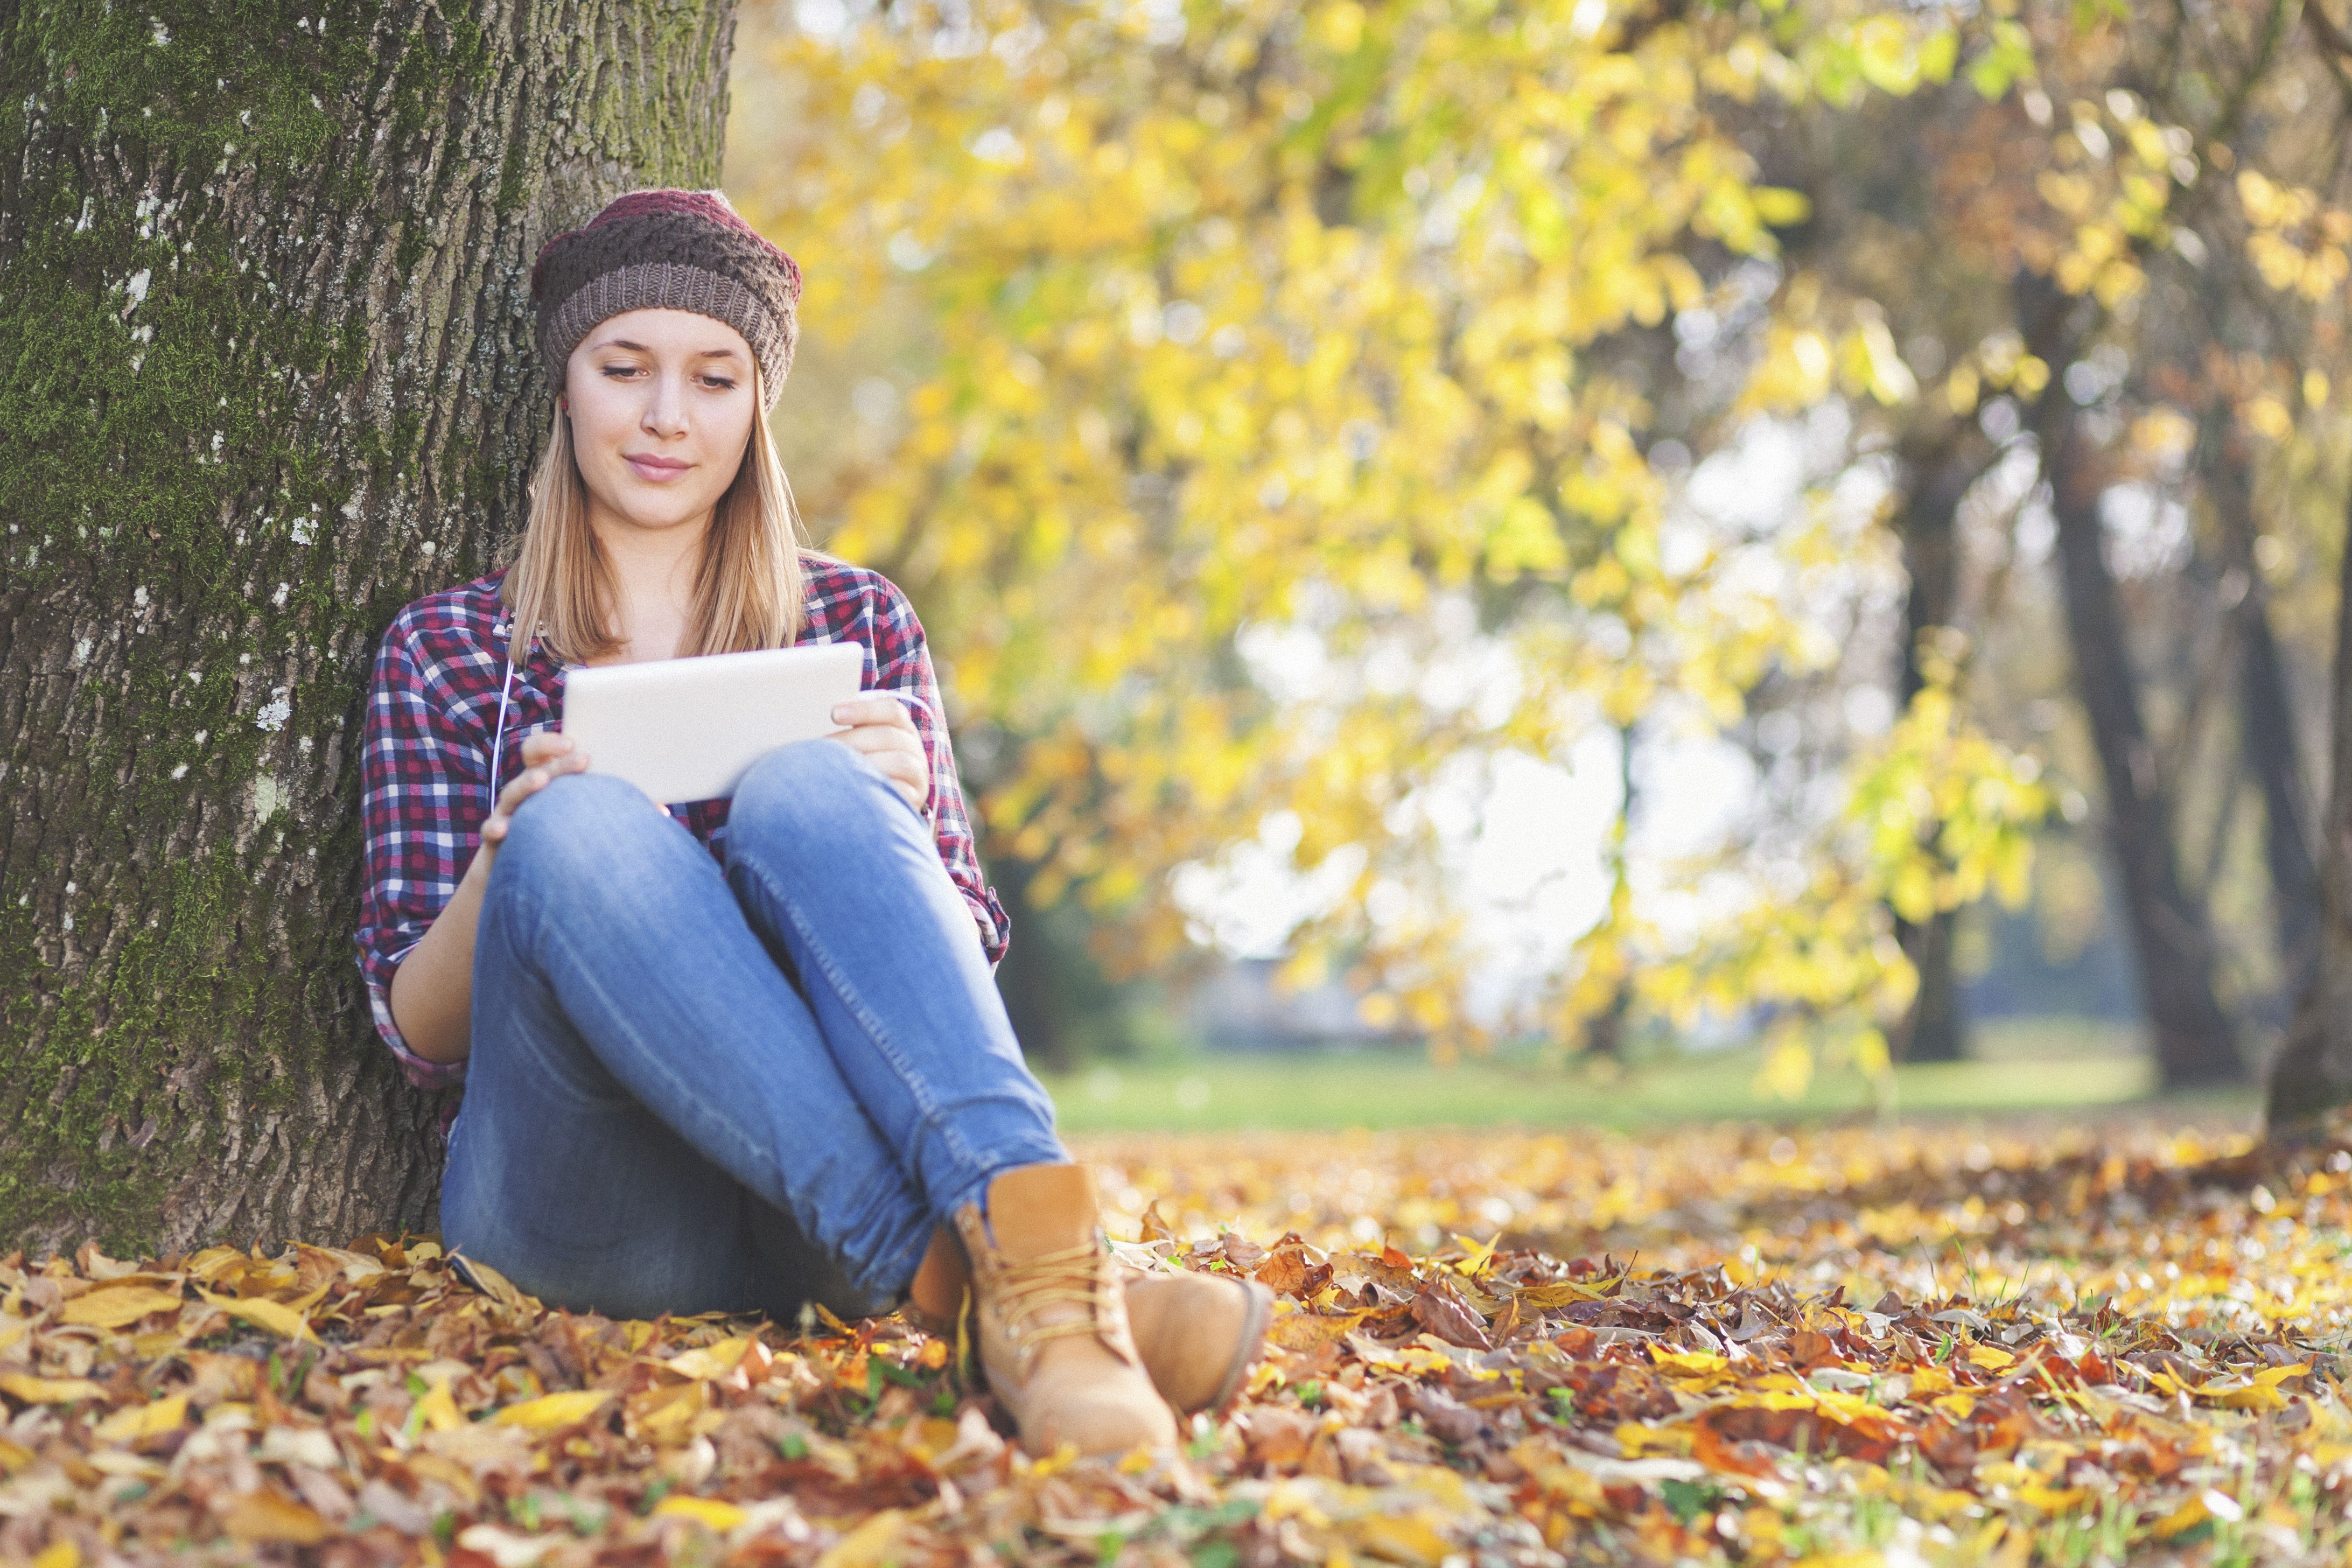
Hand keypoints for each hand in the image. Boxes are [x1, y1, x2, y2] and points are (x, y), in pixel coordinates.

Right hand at [476, 731, 592, 872]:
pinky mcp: (495, 836)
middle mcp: (521, 792)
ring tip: (541, 780)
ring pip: (512, 794)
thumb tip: (631, 790)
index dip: (550, 744)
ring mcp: (505, 812)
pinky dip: (495, 827)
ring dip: (527, 785)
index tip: (573, 744)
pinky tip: (503, 829)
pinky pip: (490, 829)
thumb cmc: (555, 833)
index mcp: (538, 779)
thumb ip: (587, 796)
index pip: (537, 752)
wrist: (520, 867)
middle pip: (535, 771)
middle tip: (584, 759)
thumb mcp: (569, 811)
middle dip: (559, 764)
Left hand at [831, 693, 929, 813]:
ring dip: (867, 763)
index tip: (834, 715)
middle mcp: (914, 747)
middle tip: (824, 749)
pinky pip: (904, 790)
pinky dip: (882, 787)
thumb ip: (855, 729)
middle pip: (889, 735)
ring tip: (840, 770)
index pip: (892, 710)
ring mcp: (918, 773)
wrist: (884, 801)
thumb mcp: (863, 743)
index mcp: (902, 728)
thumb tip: (834, 715)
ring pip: (900, 761)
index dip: (864, 710)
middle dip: (854, 740)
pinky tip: (859, 789)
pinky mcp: (917, 796)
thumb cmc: (865, 766)